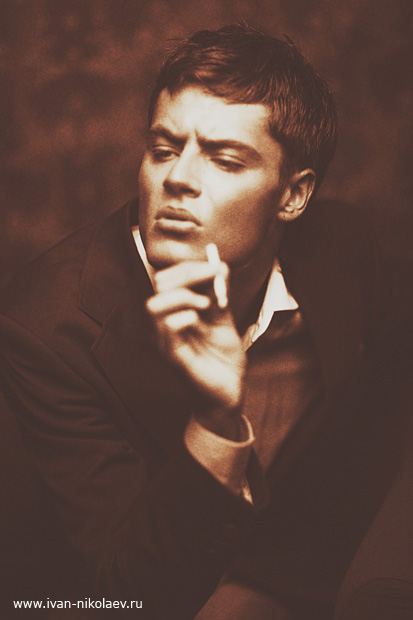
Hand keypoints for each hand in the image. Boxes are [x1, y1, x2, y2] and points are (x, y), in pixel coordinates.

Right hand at [146, 260, 245, 410]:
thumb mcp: (224, 319)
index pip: (169, 277)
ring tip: (206, 305)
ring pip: (154, 305)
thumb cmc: (223, 358)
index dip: (191, 266)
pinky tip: (200, 322)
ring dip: (183, 296)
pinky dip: (185, 318)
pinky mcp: (173, 356)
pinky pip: (167, 328)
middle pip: (159, 284)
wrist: (230, 390)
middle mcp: (166, 322)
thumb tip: (219, 265)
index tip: (217, 266)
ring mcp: (166, 339)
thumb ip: (220, 294)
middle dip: (188, 274)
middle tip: (214, 278)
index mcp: (176, 311)